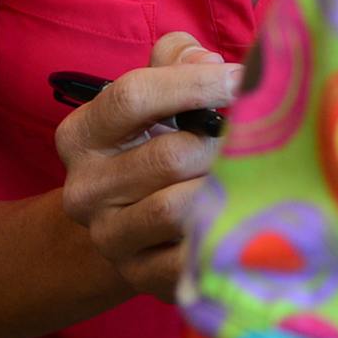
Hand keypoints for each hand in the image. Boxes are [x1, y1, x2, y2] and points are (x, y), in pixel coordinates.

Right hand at [56, 32, 241, 300]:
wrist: (134, 227)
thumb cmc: (156, 143)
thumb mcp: (157, 92)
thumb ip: (176, 59)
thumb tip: (209, 62)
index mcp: (82, 135)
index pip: (132, 96)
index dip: (194, 83)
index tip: (240, 79)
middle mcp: (84, 191)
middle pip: (169, 156)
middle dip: (222, 143)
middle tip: (255, 140)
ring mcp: (111, 239)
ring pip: (179, 208)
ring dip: (225, 188)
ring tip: (250, 175)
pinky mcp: (143, 278)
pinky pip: (192, 257)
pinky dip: (224, 233)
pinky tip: (245, 214)